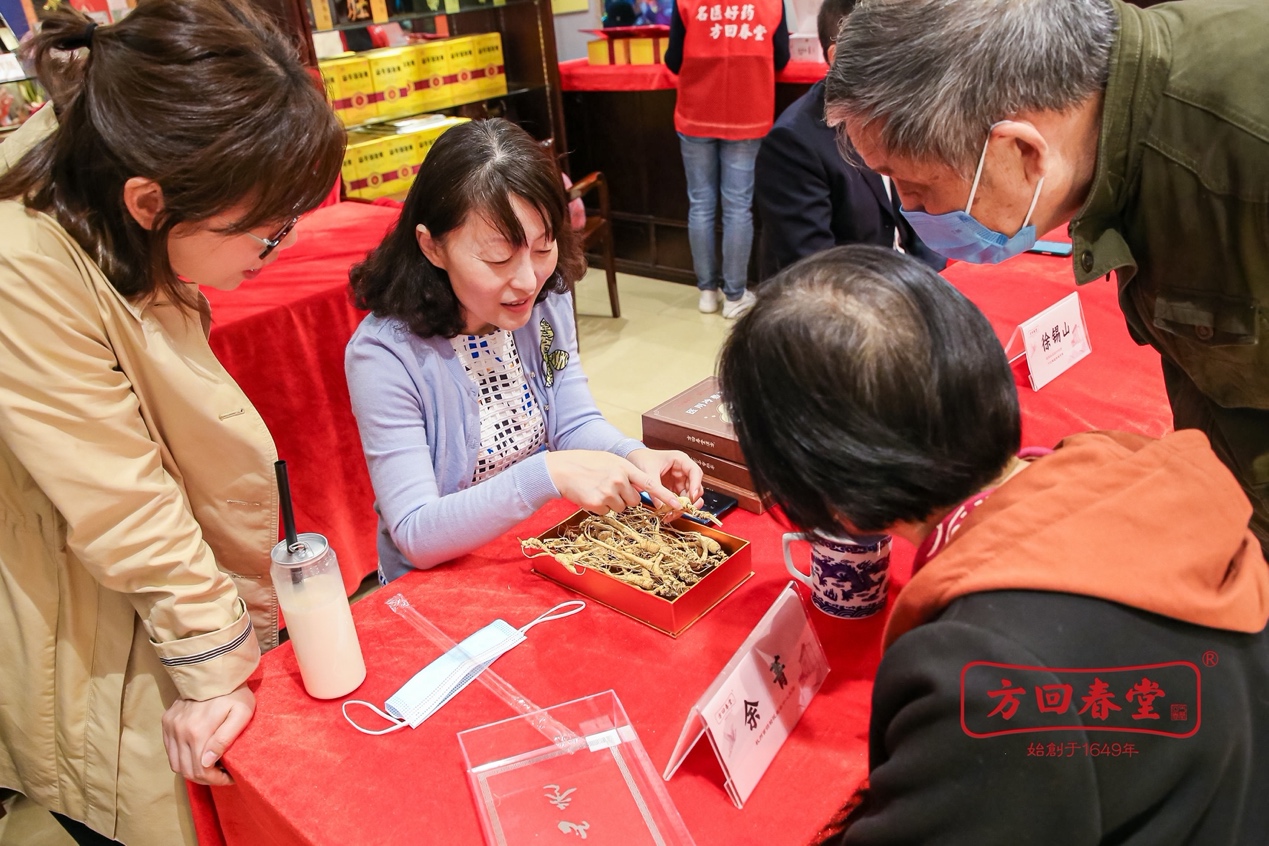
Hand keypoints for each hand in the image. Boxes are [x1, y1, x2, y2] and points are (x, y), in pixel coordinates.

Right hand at [161, 684, 254, 785]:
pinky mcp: (166, 721)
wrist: (216, 670)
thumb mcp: (241, 714)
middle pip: (187, 770)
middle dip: (205, 778)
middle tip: (221, 774)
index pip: (201, 770)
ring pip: (176, 764)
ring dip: (192, 770)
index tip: (229, 777)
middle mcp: (180, 731)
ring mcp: (171, 726)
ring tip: (210, 767)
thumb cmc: (235, 693)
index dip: (216, 779)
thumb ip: (225, 739)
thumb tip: (207, 762)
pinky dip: (182, 758)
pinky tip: (197, 754)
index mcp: (198, 731)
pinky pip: (170, 750)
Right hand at [545, 450, 682, 514]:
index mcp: (624, 467)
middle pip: (634, 500)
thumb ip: (627, 472)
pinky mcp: (597, 503)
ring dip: (612, 502)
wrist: (562, 469)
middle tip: (610, 487)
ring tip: (599, 489)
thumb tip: (640, 487)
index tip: (678, 504)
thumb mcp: (610, 460)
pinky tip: (591, 495)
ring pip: (621, 507)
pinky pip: (607, 512)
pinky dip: (600, 506)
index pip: (649, 483)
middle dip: (626, 497)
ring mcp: (608, 492)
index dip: (665, 495)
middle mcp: (618, 479)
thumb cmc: (587, 463)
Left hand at [625, 448, 704, 507]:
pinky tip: (668, 514)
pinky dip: (676, 508)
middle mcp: (683, 471)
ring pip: (689, 497)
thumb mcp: (648, 472)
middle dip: (690, 500)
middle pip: (695, 487)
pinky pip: (680, 500)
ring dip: (683, 507)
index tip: (691, 497)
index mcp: (680, 460)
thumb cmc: (642, 459)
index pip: (695, 472)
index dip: (696, 485)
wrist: (633, 459)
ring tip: (672, 514)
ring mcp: (680, 481)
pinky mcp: (674, 489)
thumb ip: (655, 488)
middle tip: (681, 509)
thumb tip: (661, 506)